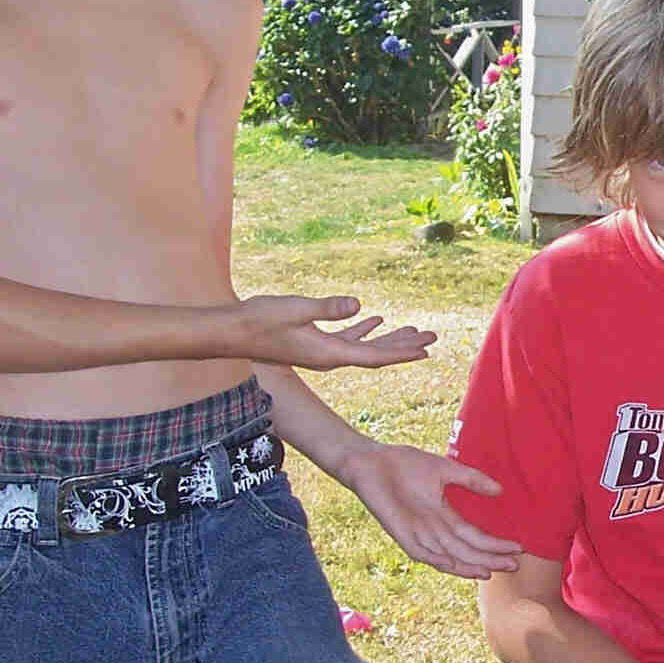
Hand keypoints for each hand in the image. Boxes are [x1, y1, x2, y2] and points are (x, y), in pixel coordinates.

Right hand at [239, 295, 437, 370]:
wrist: (231, 332)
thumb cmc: (260, 320)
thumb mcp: (296, 309)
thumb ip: (327, 309)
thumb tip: (357, 306)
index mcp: (328, 354)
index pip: (373, 357)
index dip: (401, 353)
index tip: (426, 349)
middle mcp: (329, 357)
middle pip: (375, 354)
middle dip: (404, 345)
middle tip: (432, 337)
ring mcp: (321, 351)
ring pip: (364, 347)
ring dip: (389, 339)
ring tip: (414, 331)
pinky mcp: (313, 343)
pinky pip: (346, 339)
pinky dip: (364, 330)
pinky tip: (376, 320)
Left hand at [337, 443, 521, 578]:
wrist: (372, 462)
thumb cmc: (405, 464)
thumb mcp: (446, 470)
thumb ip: (472, 480)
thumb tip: (500, 491)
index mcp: (444, 516)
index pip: (474, 536)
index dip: (495, 544)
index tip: (518, 548)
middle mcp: (434, 530)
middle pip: (466, 550)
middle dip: (490, 558)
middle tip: (514, 565)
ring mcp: (418, 534)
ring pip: (449, 556)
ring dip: (469, 565)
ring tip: (491, 572)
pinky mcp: (402, 534)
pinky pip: (422, 553)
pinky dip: (439, 560)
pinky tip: (455, 565)